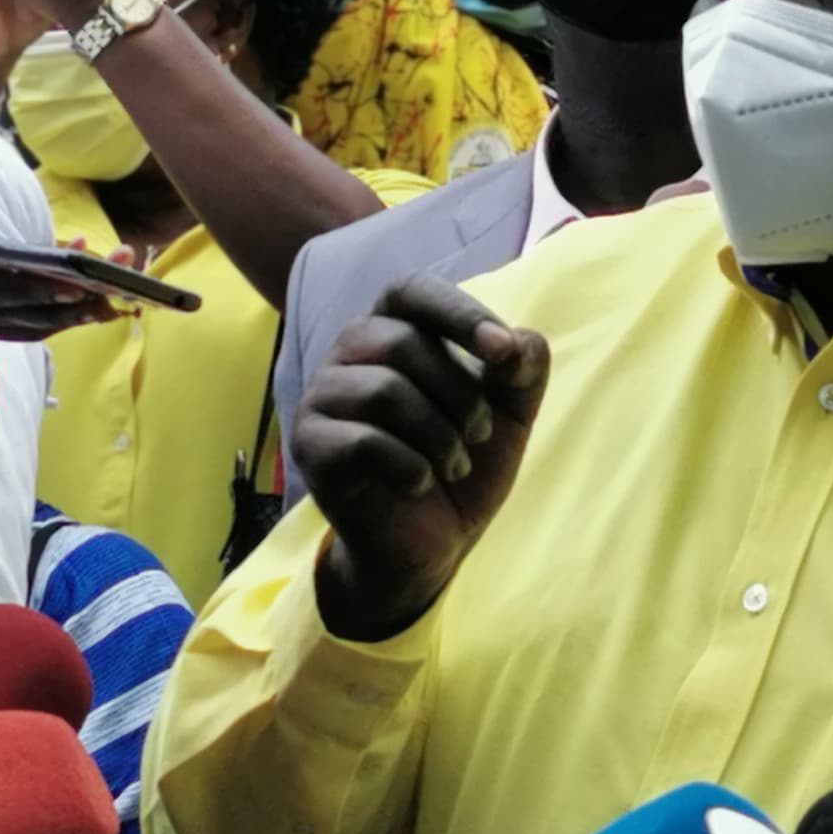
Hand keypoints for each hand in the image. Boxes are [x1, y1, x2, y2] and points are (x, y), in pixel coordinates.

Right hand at [292, 277, 547, 639]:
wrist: (431, 543)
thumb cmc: (463, 463)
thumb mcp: (510, 412)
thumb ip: (523, 367)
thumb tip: (515, 343)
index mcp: (393, 328)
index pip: (412, 290)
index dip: (458, 313)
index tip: (502, 352)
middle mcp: (349, 352)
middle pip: (404, 343)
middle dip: (460, 394)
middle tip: (479, 435)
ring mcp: (322, 397)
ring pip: (382, 391)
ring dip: (438, 435)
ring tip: (455, 465)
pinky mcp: (309, 446)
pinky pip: (362, 441)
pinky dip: (409, 467)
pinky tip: (420, 484)